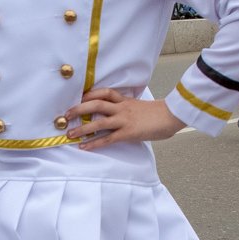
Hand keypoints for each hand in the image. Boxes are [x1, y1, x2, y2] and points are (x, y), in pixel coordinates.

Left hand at [63, 86, 182, 150]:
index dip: (89, 94)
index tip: (78, 98)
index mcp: (125, 100)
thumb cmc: (158, 114)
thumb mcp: (140, 106)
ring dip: (82, 129)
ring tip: (69, 134)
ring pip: (98, 122)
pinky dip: (94, 143)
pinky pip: (107, 139)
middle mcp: (121, 108)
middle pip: (95, 104)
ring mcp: (124, 120)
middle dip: (78, 109)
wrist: (172, 116)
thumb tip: (118, 114)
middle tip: (66, 114)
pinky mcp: (128, 133)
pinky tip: (84, 147)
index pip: (104, 92)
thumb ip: (128, 108)